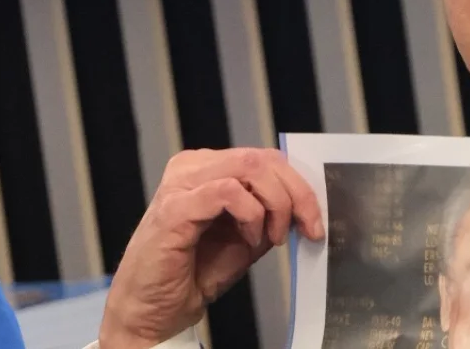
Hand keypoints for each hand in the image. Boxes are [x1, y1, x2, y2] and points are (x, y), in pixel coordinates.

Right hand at [98, 148, 324, 348]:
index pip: (265, 158)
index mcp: (208, 169)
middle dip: (296, 194)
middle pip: (262, 158)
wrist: (154, 312)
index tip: (315, 219)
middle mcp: (192, 167)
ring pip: (249, 167)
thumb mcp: (247, 237)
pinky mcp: (174, 207)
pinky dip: (250, 215)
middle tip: (306, 229)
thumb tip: (306, 204)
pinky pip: (227, 191)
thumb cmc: (195, 273)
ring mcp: (180, 184)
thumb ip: (271, 214)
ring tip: (271, 238)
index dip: (298, 184)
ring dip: (275, 204)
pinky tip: (249, 239)